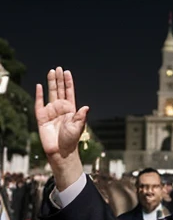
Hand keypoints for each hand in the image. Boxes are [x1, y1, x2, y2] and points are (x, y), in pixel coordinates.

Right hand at [35, 68, 87, 188]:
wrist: (60, 151)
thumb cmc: (71, 140)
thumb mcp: (78, 127)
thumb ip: (81, 116)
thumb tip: (86, 107)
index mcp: (71, 110)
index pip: (69, 93)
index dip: (68, 83)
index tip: (68, 72)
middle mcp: (61, 108)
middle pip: (59, 90)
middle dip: (59, 79)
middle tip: (58, 68)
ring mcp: (51, 111)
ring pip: (50, 94)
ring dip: (50, 83)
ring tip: (51, 72)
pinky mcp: (42, 117)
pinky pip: (39, 103)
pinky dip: (39, 95)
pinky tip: (40, 86)